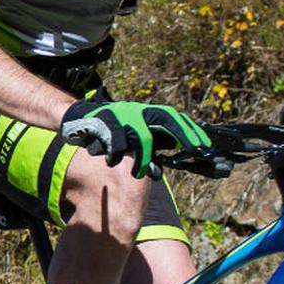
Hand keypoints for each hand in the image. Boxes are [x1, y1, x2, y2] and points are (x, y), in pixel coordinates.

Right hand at [60, 100, 210, 177]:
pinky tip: (113, 161)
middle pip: (166, 118)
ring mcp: (123, 114)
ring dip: (144, 158)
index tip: (206, 144)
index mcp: (145, 114)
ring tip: (140, 173)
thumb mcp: (131, 139)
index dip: (190, 129)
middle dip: (184, 133)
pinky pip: (117, 141)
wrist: (78, 117)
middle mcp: (138, 111)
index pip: (173, 118)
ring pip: (142, 136)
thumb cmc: (109, 131)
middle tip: (196, 148)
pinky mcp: (106, 121)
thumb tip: (158, 171)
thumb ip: (146, 152)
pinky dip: (117, 154)